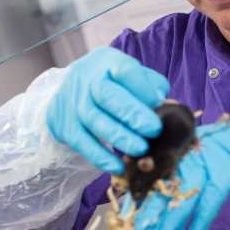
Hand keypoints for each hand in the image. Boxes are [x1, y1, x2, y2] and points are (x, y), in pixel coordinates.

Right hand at [46, 47, 169, 173]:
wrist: (70, 88)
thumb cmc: (113, 84)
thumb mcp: (132, 76)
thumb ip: (152, 87)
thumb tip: (166, 106)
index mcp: (109, 62)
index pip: (125, 70)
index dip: (142, 87)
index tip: (158, 103)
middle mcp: (87, 79)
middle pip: (107, 95)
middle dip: (132, 114)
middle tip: (154, 130)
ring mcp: (73, 102)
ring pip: (94, 120)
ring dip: (119, 137)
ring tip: (141, 149)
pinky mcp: (64, 125)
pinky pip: (82, 143)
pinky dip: (101, 157)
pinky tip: (119, 167)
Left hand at [135, 115, 229, 229]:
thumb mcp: (201, 164)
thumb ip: (176, 180)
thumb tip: (145, 211)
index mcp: (175, 152)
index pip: (147, 185)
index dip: (133, 213)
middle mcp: (187, 153)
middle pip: (159, 194)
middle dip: (145, 228)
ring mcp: (209, 160)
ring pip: (182, 200)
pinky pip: (212, 198)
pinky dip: (200, 221)